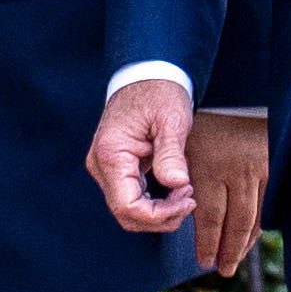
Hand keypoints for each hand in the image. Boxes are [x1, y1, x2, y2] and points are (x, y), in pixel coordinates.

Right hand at [91, 72, 195, 234]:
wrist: (146, 74)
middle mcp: (101, 165)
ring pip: (128, 211)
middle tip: (189, 197)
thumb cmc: (159, 92)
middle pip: (126, 215)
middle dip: (161, 217)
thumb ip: (171, 154)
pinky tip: (173, 190)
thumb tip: (177, 184)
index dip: (160, 215)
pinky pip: (131, 198)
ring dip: (159, 212)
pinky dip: (154, 203)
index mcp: (111, 154)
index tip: (187, 198)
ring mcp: (105, 168)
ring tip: (184, 192)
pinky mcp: (115, 168)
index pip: (128, 207)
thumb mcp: (171, 120)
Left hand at [188, 109, 270, 281]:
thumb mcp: (175, 135)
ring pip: (253, 217)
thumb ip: (173, 168)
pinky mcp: (270, 163)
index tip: (203, 260)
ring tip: (235, 260)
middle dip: (227, 251)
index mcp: (208, 165)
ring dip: (244, 242)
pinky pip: (267, 203)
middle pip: (234, 223)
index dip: (207, 243)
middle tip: (221, 269)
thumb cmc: (195, 111)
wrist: (230, 85)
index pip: (209, 217)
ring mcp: (256, 168)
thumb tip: (176, 199)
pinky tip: (251, 234)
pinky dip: (259, 223)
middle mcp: (235, 170)